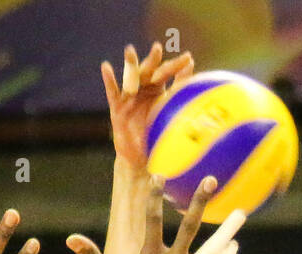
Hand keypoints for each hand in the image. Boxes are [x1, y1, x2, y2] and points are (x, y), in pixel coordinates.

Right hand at [67, 176, 241, 253]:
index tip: (159, 176)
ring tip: (241, 214)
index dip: (154, 196)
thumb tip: (70, 239)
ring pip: (212, 249)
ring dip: (227, 230)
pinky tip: (234, 247)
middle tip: (211, 180)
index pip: (151, 219)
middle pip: (189, 226)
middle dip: (199, 201)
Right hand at [103, 42, 193, 171]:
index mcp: (157, 89)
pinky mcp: (117, 107)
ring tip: (130, 51)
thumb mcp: (170, 117)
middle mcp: (142, 89)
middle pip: (148, 70)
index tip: (188, 58)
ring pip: (130, 77)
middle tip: (158, 48)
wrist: (140, 157)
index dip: (177, 66)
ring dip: (130, 64)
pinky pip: (113, 92)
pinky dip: (109, 79)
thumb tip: (195, 82)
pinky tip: (106, 67)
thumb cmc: (157, 136)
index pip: (167, 73)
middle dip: (153, 59)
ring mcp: (129, 96)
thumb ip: (179, 97)